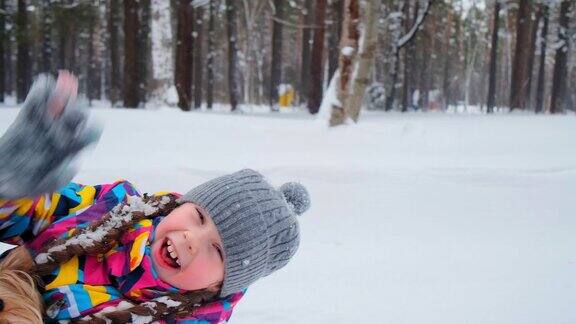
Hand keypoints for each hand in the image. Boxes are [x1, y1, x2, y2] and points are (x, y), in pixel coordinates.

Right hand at [0, 72, 101, 198]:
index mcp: (70, 149)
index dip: (90, 127)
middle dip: (75, 107)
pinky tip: (44, 83)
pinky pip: (37, 98)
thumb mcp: (40, 188)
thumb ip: (57, 179)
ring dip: (60, 93)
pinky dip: (42, 88)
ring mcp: (45, 123)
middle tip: (63, 110)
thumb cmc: (23, 186)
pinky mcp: (27, 116)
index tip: (81, 126)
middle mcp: (61, 133)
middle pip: (78, 114)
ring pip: (60, 102)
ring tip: (55, 90)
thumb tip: (73, 164)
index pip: (90, 133)